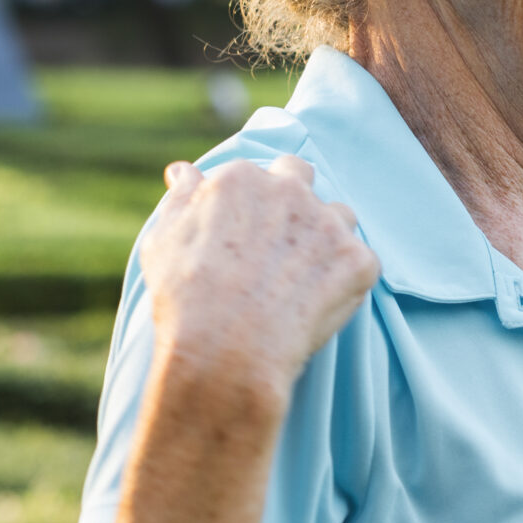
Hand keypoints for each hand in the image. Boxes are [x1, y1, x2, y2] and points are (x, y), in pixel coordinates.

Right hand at [139, 155, 377, 401]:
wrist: (224, 352)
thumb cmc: (184, 300)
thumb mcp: (162, 240)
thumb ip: (182, 198)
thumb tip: (184, 170)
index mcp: (241, 179)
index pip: (258, 175)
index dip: (254, 205)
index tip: (248, 234)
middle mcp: (289, 190)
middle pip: (301, 177)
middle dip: (294, 200)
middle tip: (279, 244)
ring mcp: (328, 223)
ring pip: (338, 217)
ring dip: (325, 238)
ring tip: (301, 279)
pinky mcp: (357, 259)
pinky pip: (359, 263)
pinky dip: (345, 281)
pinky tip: (317, 305)